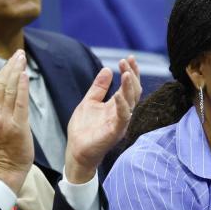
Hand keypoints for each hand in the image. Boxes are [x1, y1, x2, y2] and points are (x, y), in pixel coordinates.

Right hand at [0, 49, 33, 193]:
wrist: (5, 168)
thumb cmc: (0, 147)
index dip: (2, 70)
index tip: (11, 59)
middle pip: (1, 84)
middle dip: (10, 67)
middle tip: (19, 53)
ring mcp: (4, 120)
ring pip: (9, 90)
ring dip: (17, 72)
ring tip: (22, 59)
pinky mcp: (18, 125)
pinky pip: (19, 102)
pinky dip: (22, 87)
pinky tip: (24, 74)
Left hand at [64, 56, 140, 183]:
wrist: (76, 151)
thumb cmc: (83, 129)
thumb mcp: (89, 102)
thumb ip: (99, 87)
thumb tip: (107, 69)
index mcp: (117, 106)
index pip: (129, 86)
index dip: (131, 72)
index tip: (128, 58)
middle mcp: (122, 113)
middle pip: (134, 91)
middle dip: (132, 75)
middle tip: (126, 61)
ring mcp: (120, 123)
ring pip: (131, 102)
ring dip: (129, 87)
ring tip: (126, 72)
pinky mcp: (115, 132)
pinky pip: (123, 117)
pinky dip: (122, 105)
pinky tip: (118, 94)